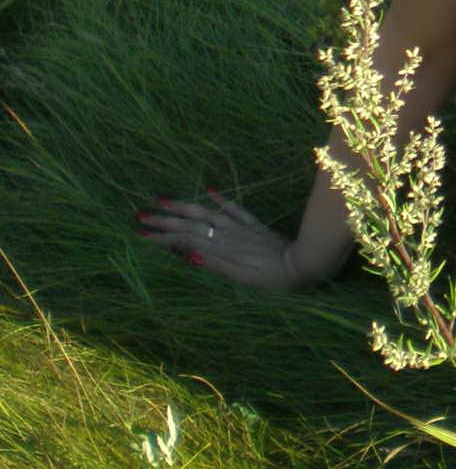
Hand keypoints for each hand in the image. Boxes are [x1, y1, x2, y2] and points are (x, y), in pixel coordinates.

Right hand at [134, 187, 303, 292]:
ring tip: (162, 199)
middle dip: (164, 221)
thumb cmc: (273, 279)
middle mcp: (229, 235)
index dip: (162, 238)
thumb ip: (217, 266)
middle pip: (191, 225)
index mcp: (223, 249)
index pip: (185, 241)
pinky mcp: (255, 225)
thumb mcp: (243, 279)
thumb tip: (189, 256)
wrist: (304, 263)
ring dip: (184, 207)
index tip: (139, 234)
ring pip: (207, 213)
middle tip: (139, 215)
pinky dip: (221, 199)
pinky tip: (209, 188)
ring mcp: (242, 228)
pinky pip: (236, 208)